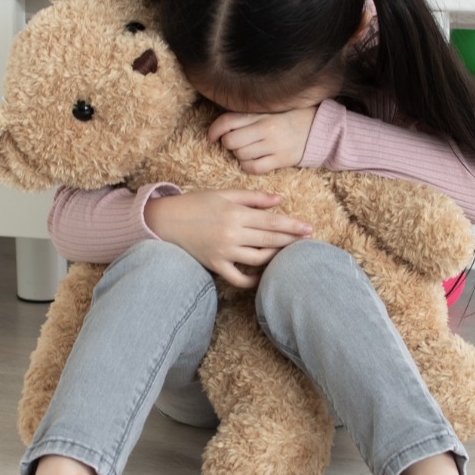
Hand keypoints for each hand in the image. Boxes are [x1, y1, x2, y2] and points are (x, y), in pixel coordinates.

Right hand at [144, 189, 312, 287]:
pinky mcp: (215, 265)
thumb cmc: (196, 203)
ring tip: (286, 254)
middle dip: (291, 241)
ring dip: (275, 257)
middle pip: (269, 239)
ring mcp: (223, 251)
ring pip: (258, 259)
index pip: (271, 220)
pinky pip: (239, 278)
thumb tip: (279, 200)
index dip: (292, 226)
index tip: (309, 229)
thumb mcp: (223, 194)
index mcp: (235, 213)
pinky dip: (253, 280)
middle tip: (308, 242)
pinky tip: (263, 275)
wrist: (165, 221)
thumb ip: (252, 197)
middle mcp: (231, 233)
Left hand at [207, 106, 319, 174]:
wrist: (319, 129)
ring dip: (239, 155)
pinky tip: (253, 161)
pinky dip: (248, 166)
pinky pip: (253, 168)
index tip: (211, 137)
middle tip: (236, 143)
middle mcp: (266, 129)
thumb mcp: (270, 110)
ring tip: (249, 150)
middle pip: (231, 141)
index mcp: (261, 114)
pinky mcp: (280, 160)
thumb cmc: (291, 118)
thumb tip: (222, 126)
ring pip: (241, 155)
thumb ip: (248, 116)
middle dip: (229, 144)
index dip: (214, 131)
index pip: (227, 121)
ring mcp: (273, 146)